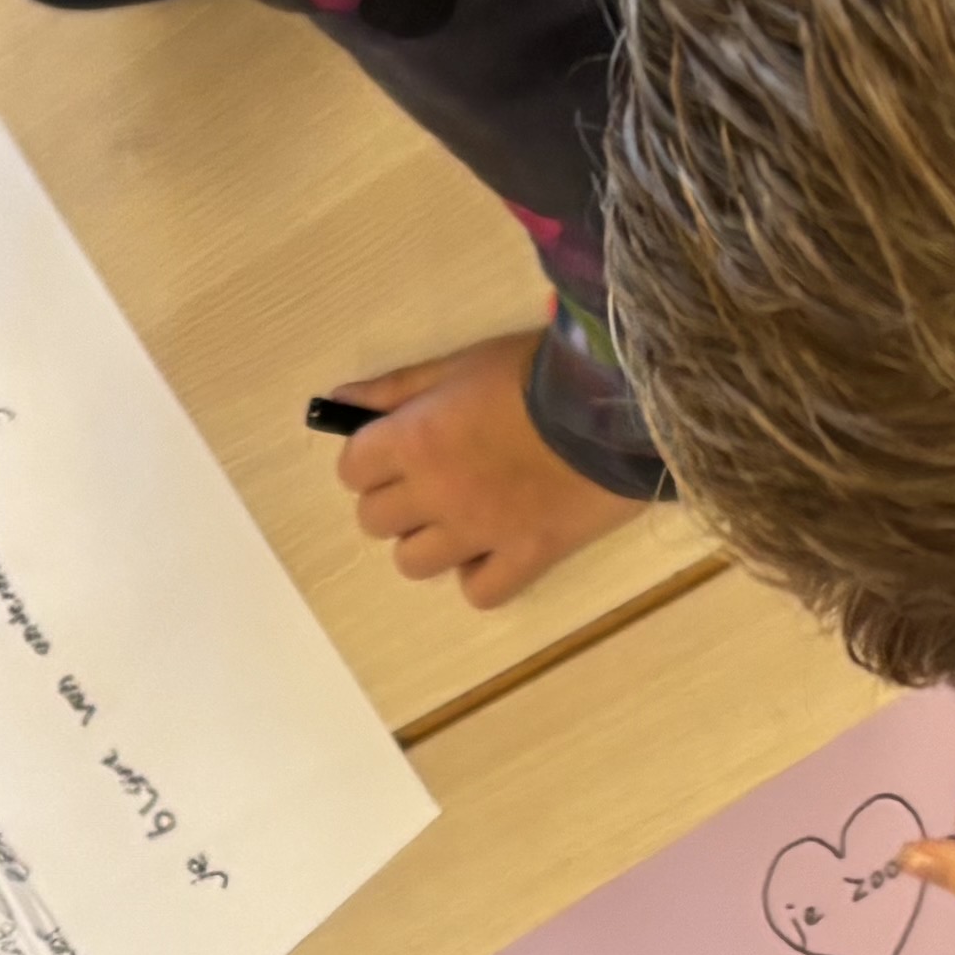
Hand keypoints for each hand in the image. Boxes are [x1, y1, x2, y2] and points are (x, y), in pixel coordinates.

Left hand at [322, 336, 650, 606]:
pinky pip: (479, 592)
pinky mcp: (526, 558)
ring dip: (429, 542)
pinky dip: (481, 575)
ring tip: (461, 518)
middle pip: (375, 521)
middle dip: (395, 500)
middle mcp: (436, 494)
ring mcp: (479, 533)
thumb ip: (396, 388)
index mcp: (414, 441)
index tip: (396, 448)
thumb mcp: (461, 362)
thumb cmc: (536, 372)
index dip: (369, 460)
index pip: (352, 470)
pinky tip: (497, 549)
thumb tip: (337, 403)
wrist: (617, 404)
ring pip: (414, 563)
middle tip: (431, 480)